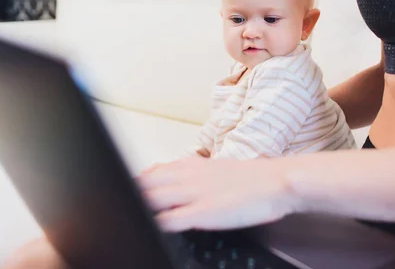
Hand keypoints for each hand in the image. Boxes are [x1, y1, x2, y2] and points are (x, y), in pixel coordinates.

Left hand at [137, 156, 296, 231]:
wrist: (277, 181)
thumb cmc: (252, 179)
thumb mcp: (217, 169)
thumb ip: (194, 175)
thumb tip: (178, 181)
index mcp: (191, 165)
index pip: (151, 172)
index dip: (135, 183)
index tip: (125, 190)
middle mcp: (188, 176)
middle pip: (145, 184)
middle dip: (129, 194)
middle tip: (117, 204)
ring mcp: (194, 194)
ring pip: (152, 198)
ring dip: (137, 206)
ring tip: (124, 214)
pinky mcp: (203, 212)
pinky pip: (171, 219)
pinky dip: (156, 223)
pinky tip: (148, 227)